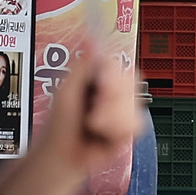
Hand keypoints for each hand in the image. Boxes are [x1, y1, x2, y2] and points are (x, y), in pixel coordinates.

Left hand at [38, 39, 139, 179]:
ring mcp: (122, 109)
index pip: (118, 62)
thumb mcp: (67, 89)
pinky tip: (103, 133)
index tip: (100, 83)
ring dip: (110, 117)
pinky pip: (135, 124)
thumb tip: (91, 40)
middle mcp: (113, 90)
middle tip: (94, 106)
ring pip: (134, 105)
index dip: (113, 73)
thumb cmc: (60, 123)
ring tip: (94, 123)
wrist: (64, 154)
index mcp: (99, 76)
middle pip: (131, 81)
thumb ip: (83, 65)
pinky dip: (116, 130)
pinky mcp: (128, 129)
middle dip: (111, 97)